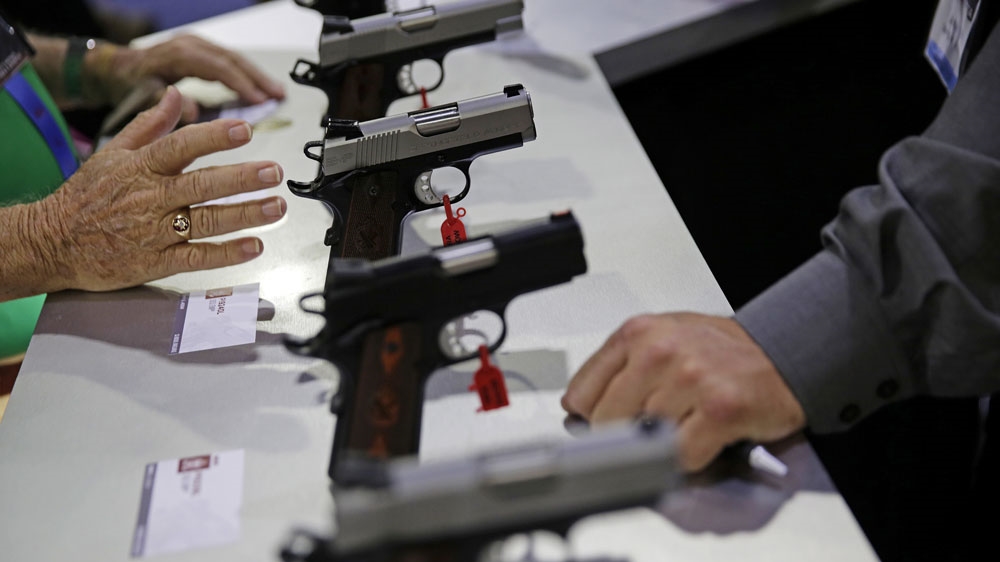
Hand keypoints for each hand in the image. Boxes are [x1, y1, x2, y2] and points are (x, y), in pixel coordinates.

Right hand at [31, 86, 286, 292]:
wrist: (53, 242)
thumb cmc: (87, 196)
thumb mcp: (113, 153)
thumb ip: (150, 125)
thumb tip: (176, 95)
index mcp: (141, 167)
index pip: (182, 146)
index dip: (214, 137)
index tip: (244, 130)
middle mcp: (151, 198)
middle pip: (202, 186)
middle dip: (242, 179)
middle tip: (273, 172)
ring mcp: (155, 232)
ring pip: (207, 222)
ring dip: (245, 214)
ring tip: (275, 206)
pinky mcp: (157, 261)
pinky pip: (198, 257)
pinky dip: (227, 254)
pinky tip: (254, 245)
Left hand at [91, 35, 285, 119]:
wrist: (116, 68)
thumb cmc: (126, 83)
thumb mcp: (140, 95)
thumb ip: (166, 103)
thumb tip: (193, 114)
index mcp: (179, 54)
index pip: (218, 67)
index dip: (241, 84)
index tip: (260, 100)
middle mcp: (190, 45)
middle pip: (232, 59)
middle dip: (258, 78)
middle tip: (279, 95)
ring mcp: (197, 46)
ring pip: (234, 58)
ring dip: (257, 76)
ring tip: (277, 93)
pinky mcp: (201, 52)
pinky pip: (228, 61)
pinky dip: (246, 74)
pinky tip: (258, 87)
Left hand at [561, 312, 805, 470]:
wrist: (784, 352)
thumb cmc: (722, 349)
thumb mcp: (663, 339)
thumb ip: (620, 367)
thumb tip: (577, 407)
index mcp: (639, 333)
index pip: (582, 392)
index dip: (589, 418)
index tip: (599, 428)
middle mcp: (660, 351)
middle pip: (607, 420)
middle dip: (624, 435)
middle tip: (648, 431)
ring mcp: (690, 379)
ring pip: (644, 439)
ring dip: (661, 445)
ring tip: (684, 425)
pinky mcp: (719, 409)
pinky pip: (680, 454)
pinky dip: (688, 459)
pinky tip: (701, 440)